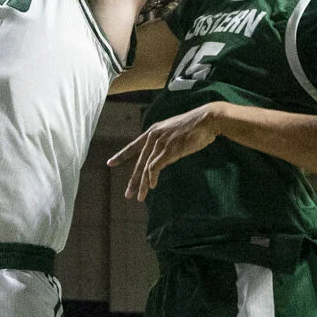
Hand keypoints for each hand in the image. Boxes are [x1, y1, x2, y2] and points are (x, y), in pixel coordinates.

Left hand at [108, 103, 228, 199]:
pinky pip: (155, 167)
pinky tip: (152, 186)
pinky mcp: (169, 149)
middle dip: (133, 180)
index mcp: (154, 131)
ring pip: (146, 167)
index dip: (121, 155)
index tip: (110, 163)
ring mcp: (161, 143)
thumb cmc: (196, 127)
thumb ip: (166, 144)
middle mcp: (154, 136)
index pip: (133, 145)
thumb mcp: (175, 133)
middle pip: (138, 162)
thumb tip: (164, 159)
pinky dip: (152, 178)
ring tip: (140, 197)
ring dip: (143, 184)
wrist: (207, 120)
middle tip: (128, 194)